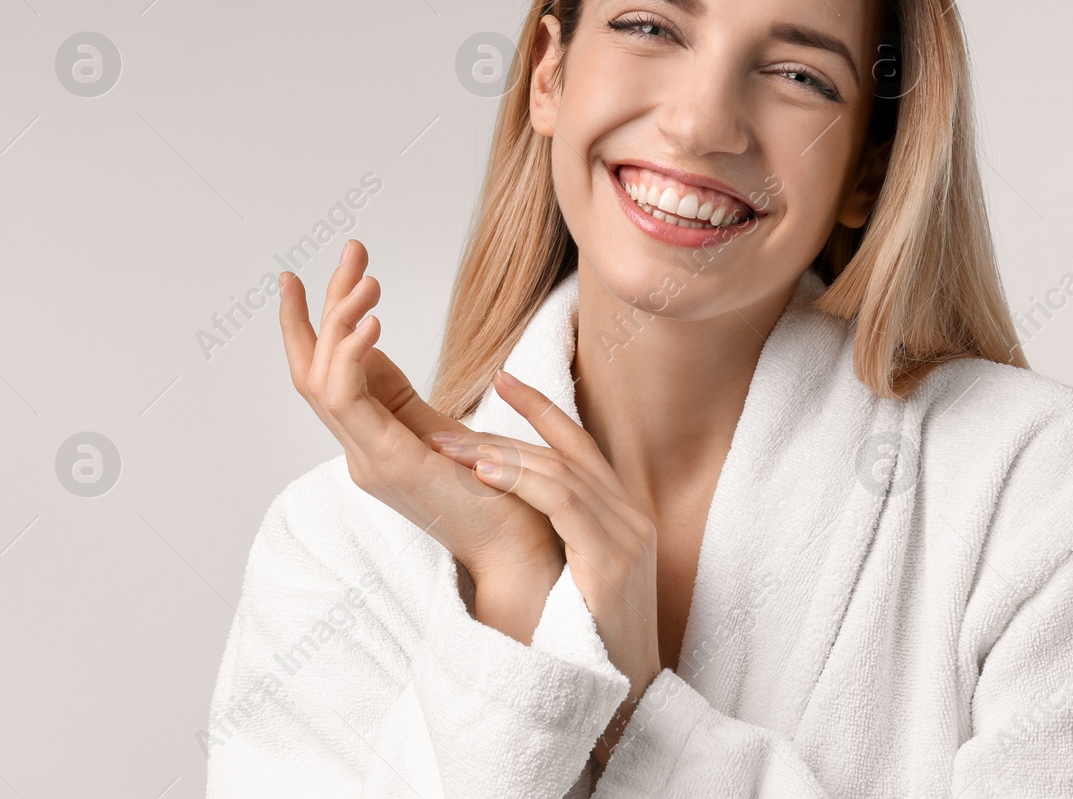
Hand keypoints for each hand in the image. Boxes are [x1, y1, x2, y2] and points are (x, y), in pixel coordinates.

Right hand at [278, 239, 562, 638]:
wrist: (524, 553)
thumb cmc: (502, 497)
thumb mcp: (448, 435)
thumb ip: (409, 403)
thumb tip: (384, 354)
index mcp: (376, 442)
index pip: (331, 373)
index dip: (322, 321)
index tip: (326, 271)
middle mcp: (361, 451)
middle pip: (314, 369)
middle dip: (325, 305)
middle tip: (350, 250)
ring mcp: (369, 459)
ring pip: (321, 379)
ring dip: (338, 321)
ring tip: (366, 279)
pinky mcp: (389, 462)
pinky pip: (348, 400)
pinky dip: (350, 356)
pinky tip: (371, 320)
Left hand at [428, 370, 661, 763]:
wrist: (625, 696)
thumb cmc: (589, 641)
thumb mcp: (576, 576)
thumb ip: (558, 536)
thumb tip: (502, 506)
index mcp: (620, 514)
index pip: (579, 444)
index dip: (542, 408)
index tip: (504, 378)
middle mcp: (630, 515)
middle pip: (562, 454)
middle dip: (501, 433)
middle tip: (443, 429)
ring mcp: (626, 535)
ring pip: (558, 472)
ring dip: (498, 454)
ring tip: (448, 447)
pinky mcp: (612, 560)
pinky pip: (564, 503)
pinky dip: (522, 481)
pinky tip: (484, 471)